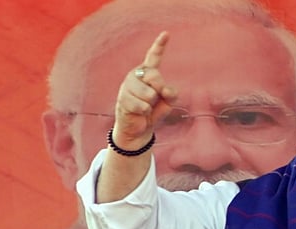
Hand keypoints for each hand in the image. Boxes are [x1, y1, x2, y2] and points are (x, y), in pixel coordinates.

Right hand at [111, 31, 177, 150]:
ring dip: (151, 104)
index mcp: (148, 72)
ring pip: (150, 94)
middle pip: (155, 77)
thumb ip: (171, 93)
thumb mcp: (168, 102)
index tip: (166, 34)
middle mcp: (136, 75)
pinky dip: (145, 112)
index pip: (154, 56)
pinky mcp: (123, 98)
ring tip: (145, 106)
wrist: (139, 127)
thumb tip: (164, 90)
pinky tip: (139, 112)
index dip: (159, 45)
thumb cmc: (154, 111)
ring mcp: (128, 85)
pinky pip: (143, 106)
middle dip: (159, 91)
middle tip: (153, 100)